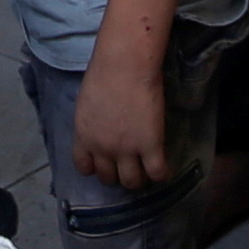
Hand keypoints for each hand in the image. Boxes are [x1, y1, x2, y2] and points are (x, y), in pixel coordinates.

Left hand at [72, 51, 174, 189]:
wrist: (125, 66)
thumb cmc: (104, 73)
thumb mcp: (87, 103)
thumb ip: (92, 122)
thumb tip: (102, 128)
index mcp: (84, 136)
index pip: (84, 167)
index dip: (96, 168)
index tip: (105, 163)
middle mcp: (103, 148)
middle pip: (108, 178)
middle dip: (117, 175)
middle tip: (128, 166)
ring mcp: (127, 150)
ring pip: (132, 182)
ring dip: (139, 179)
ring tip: (146, 169)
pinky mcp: (151, 146)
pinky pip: (157, 173)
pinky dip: (161, 175)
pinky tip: (164, 169)